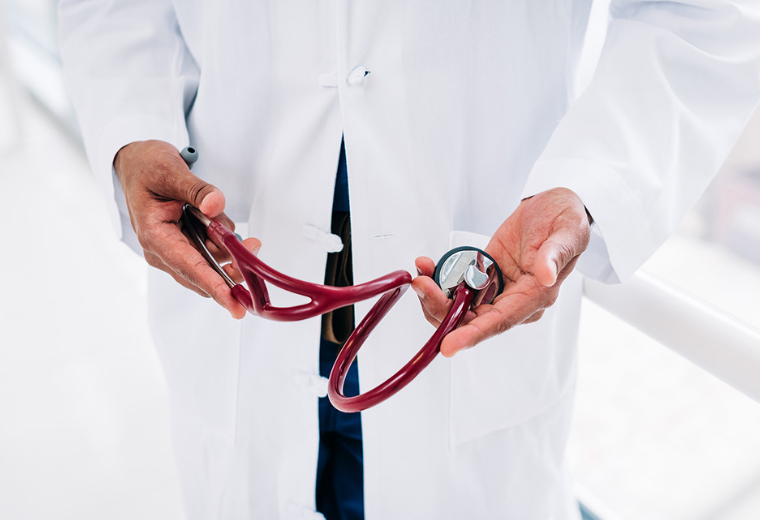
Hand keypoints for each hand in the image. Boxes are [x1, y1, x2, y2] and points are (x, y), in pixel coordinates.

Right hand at [114, 140, 259, 318]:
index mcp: (154, 236)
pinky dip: (222, 241)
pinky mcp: (184, 246)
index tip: (235, 305)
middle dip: (232, 264)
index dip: (215, 287)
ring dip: (227, 246)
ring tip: (219, 215)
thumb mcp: (172, 171)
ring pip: (212, 262)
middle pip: (205, 273)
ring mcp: (173, 251)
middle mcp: (162, 251)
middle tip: (253, 245)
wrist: (137, 163)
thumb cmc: (147, 167)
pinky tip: (217, 222)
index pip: (189, 268)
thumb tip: (215, 205)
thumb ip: (196, 189)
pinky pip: (211, 252)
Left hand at [412, 187, 590, 356]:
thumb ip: (554, 256)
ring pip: (459, 307)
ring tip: (422, 271)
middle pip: (471, 320)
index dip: (472, 335)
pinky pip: (456, 287)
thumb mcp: (567, 232)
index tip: (448, 345)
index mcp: (535, 296)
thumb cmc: (565, 221)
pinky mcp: (484, 276)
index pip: (500, 323)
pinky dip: (438, 280)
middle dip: (442, 308)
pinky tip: (427, 266)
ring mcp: (496, 289)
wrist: (554, 206)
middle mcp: (513, 300)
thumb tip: (546, 277)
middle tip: (422, 285)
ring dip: (435, 294)